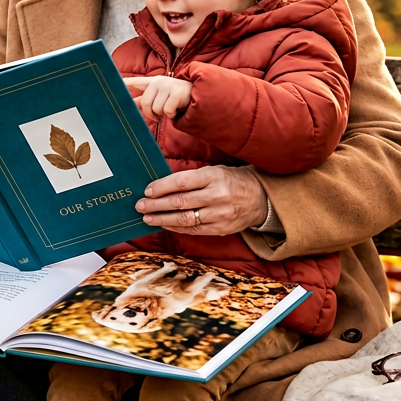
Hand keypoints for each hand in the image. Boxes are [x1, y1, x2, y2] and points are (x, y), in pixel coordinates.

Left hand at [125, 76, 192, 119]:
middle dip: (151, 114)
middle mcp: (159, 81)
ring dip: (164, 114)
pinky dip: (172, 115)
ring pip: (157, 109)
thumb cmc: (176, 98)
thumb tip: (129, 105)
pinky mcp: (177, 92)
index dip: (125, 84)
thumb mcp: (160, 97)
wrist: (197, 95)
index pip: (136, 81)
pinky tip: (177, 109)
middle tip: (158, 116)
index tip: (114, 83)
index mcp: (153, 82)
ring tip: (171, 108)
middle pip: (145, 103)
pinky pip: (167, 111)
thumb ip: (145, 100)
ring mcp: (168, 85)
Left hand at [135, 164, 268, 235]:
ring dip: (162, 219)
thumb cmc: (232, 180)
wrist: (261, 199)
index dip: (161, 187)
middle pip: (179, 202)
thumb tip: (162, 185)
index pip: (181, 182)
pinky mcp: (220, 229)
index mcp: (213, 177)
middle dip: (156, 205)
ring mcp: (219, 215)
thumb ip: (192, 178)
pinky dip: (176, 227)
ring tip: (147, 217)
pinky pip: (193, 229)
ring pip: (184, 219)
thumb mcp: (215, 171)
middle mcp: (216, 196)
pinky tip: (164, 224)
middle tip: (140, 206)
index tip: (147, 191)